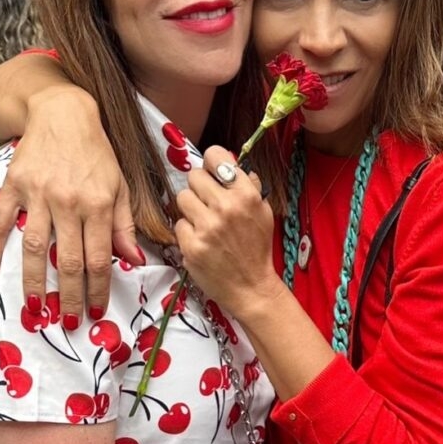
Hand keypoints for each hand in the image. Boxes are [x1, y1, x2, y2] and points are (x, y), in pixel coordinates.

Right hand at [0, 85, 141, 318]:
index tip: (94, 311)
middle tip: (67, 322)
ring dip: (33, 282)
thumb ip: (124, 225)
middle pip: (68, 260)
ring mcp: (38, 195)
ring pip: (35, 247)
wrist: (64, 113)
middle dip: (68, 296)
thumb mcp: (120, 186)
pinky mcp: (14, 185)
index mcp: (97, 205)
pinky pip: (0, 221)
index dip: (96, 289)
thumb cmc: (97, 153)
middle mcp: (68, 203)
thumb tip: (133, 261)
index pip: (98, 258)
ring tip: (33, 308)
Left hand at [175, 146, 277, 315]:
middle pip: (194, 176)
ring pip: (182, 198)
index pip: (215, 156)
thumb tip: (232, 162)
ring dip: (190, 209)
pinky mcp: (191, 246)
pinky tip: (200, 241)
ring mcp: (206, 227)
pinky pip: (178, 224)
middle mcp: (226, 207)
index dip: (211, 163)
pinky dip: (187, 232)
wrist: (251, 287)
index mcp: (246, 195)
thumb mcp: (263, 212)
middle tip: (207, 203)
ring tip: (203, 222)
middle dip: (200, 188)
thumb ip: (249, 185)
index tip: (212, 173)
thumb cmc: (257, 249)